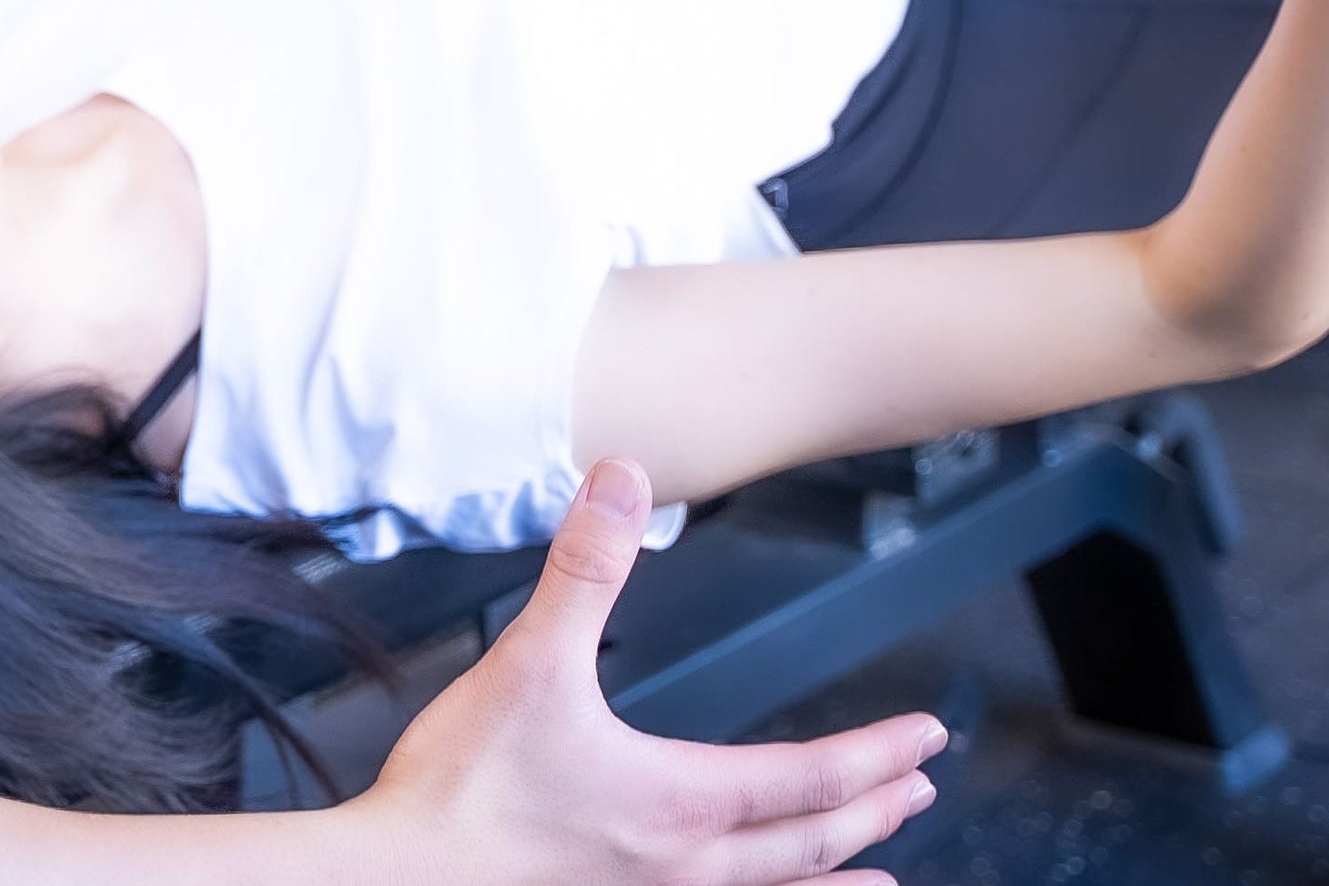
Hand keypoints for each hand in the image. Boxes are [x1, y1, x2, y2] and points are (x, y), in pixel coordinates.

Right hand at [363, 460, 943, 885]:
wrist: (400, 879)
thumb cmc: (463, 787)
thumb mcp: (529, 660)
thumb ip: (584, 568)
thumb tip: (624, 482)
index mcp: (681, 800)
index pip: (812, 778)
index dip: (878, 754)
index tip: (928, 737)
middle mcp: (686, 867)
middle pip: (810, 841)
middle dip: (873, 809)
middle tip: (920, 787)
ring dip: (835, 875)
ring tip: (883, 877)